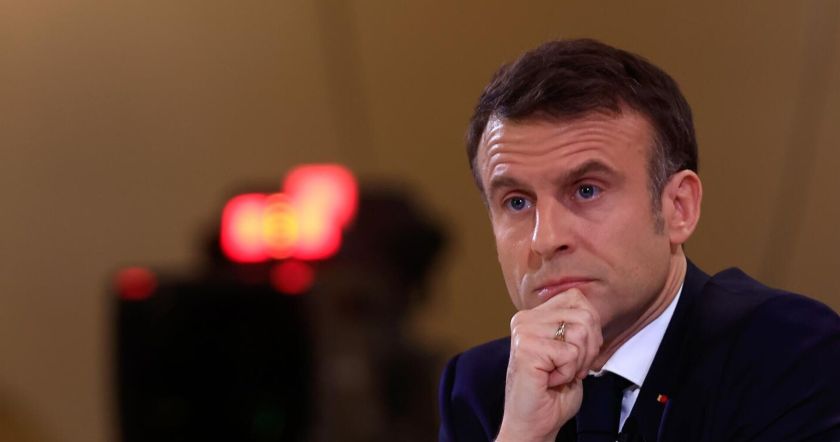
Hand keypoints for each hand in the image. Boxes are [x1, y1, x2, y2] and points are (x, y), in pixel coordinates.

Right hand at [496, 289, 602, 441]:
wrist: (533, 424)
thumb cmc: (552, 392)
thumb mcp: (570, 350)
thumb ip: (577, 326)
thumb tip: (592, 310)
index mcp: (533, 315)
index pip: (577, 297)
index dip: (590, 327)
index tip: (577, 353)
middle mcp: (524, 319)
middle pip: (584, 315)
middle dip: (588, 348)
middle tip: (570, 368)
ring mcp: (524, 332)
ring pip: (580, 332)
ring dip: (577, 362)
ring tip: (558, 373)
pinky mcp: (527, 349)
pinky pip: (570, 353)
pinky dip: (568, 373)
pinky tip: (551, 380)